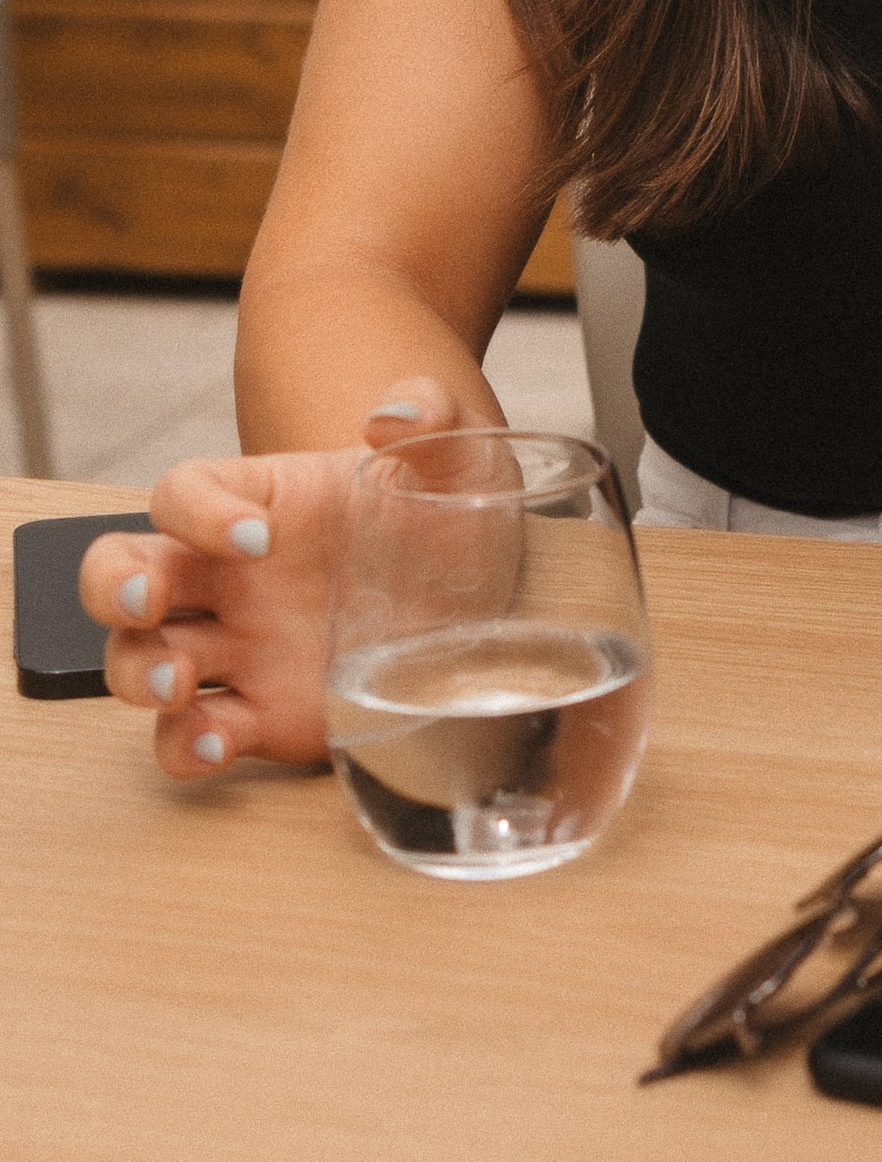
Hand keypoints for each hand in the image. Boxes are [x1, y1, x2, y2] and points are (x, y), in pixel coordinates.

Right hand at [77, 380, 469, 777]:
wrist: (485, 602)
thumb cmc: (451, 517)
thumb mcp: (460, 454)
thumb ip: (433, 413)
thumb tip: (391, 415)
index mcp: (263, 502)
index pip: (185, 492)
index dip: (198, 511)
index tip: (258, 536)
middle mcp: (230, 577)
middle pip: (120, 573)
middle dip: (117, 587)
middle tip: (152, 602)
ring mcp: (238, 649)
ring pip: (138, 659)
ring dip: (140, 673)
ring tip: (181, 683)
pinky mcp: (260, 716)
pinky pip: (191, 737)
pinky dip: (185, 747)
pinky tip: (216, 745)